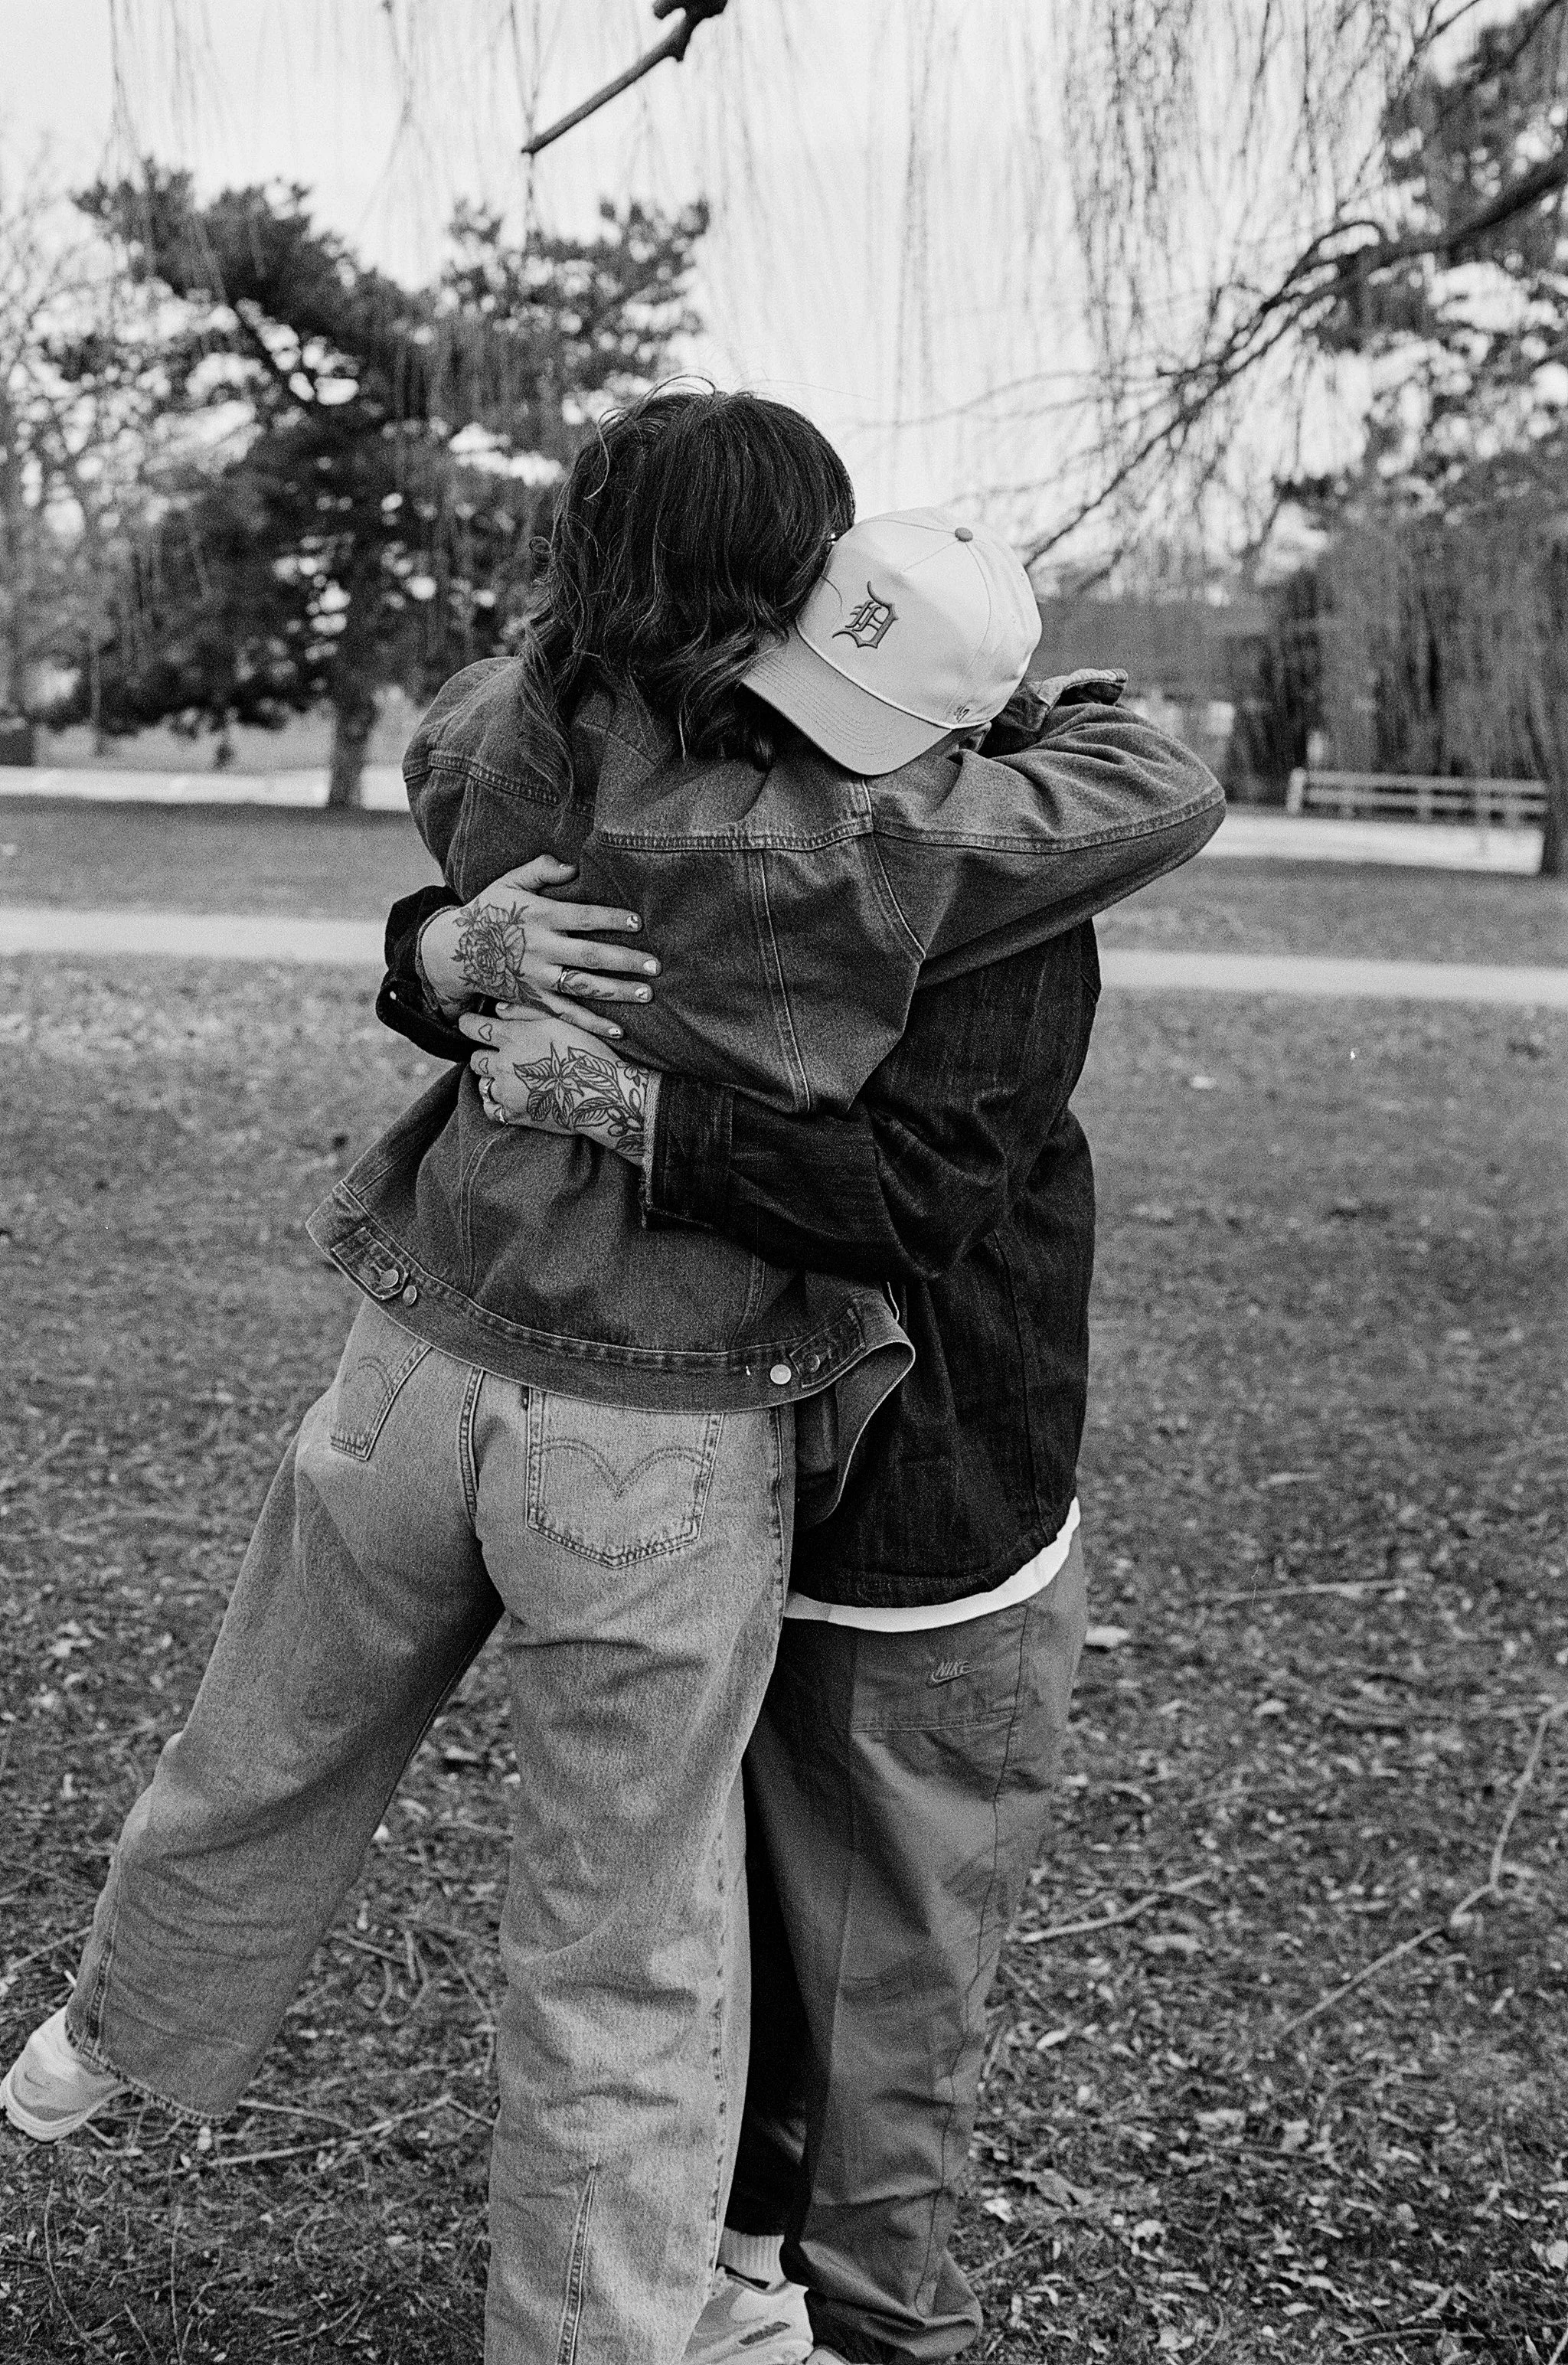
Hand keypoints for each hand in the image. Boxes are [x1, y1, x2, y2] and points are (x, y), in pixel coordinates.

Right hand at [419, 855, 658, 1042]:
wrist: (454, 950)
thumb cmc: (489, 911)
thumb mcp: (508, 882)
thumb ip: (540, 869)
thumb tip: (573, 865)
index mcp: (539, 916)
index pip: (583, 917)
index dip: (611, 919)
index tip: (638, 922)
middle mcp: (541, 949)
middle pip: (590, 957)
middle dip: (625, 961)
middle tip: (655, 966)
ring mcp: (537, 977)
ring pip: (583, 987)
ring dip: (617, 992)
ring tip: (646, 994)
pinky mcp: (534, 999)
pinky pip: (566, 1014)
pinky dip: (592, 1023)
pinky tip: (618, 1029)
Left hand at [462, 1006, 658, 1165]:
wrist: (602, 1094)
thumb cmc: (587, 1052)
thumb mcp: (561, 1021)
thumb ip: (526, 1012)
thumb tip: (497, 1009)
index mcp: (513, 1037)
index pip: (474, 1027)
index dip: (469, 1024)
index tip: (469, 1023)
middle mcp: (503, 1064)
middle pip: (475, 1058)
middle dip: (484, 1055)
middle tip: (501, 1055)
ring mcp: (507, 1091)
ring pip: (483, 1083)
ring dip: (492, 1079)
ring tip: (511, 1077)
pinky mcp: (514, 1114)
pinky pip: (490, 1108)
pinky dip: (495, 1102)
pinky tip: (509, 1097)